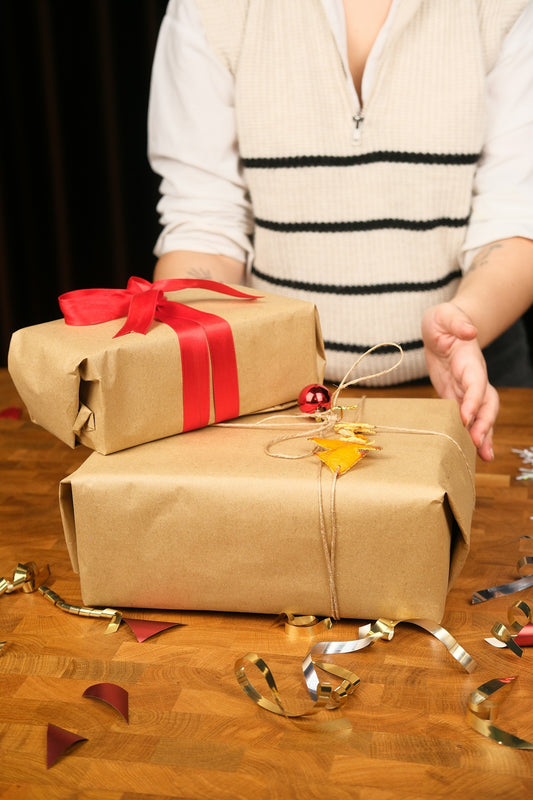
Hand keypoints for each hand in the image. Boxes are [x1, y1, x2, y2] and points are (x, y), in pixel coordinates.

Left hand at [421, 302, 498, 460]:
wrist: (444, 327)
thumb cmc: (444, 320)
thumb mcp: (445, 315)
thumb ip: (456, 321)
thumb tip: (470, 329)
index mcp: (471, 360)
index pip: (476, 382)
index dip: (473, 399)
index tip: (466, 416)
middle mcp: (474, 378)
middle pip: (486, 403)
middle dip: (484, 423)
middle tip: (477, 443)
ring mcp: (467, 389)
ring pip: (481, 415)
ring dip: (483, 435)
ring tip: (484, 457)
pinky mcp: (456, 396)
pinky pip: (467, 417)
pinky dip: (471, 434)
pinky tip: (471, 452)